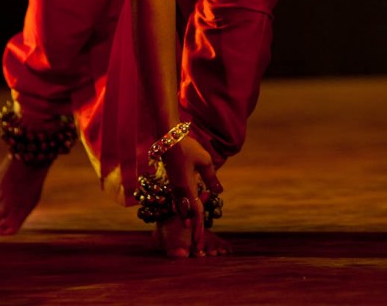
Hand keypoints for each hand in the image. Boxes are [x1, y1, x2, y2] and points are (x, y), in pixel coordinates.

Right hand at [162, 136, 222, 255]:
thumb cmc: (188, 147)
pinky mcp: (173, 183)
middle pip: (188, 215)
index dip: (199, 227)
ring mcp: (175, 187)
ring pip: (183, 209)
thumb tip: (219, 191)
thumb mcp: (205, 160)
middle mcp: (179, 191)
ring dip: (189, 221)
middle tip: (198, 248)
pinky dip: (185, 212)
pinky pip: (180, 201)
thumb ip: (211, 177)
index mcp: (187, 187)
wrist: (168, 138)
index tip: (200, 242)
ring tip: (193, 234)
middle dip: (194, 230)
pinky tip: (187, 216)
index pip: (196, 212)